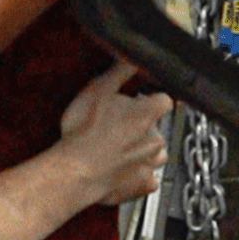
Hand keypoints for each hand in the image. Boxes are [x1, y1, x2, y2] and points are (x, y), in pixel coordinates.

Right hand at [58, 58, 172, 205]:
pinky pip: (148, 177)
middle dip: (141, 126)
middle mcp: (155, 138)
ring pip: (155, 152)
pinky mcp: (143, 185)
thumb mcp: (98, 89)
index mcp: (148, 113)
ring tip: (116, 149)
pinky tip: (121, 170)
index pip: (164, 99)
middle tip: (114, 127)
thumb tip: (134, 54)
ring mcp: (151, 164)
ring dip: (141, 150)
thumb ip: (121, 70)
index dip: (149, 99)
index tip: (137, 102)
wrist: (74, 173)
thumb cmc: (83, 133)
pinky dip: (138, 174)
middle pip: (157, 127)